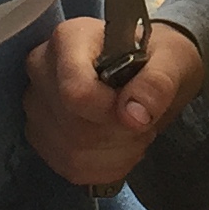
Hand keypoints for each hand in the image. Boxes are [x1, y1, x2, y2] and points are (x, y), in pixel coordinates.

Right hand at [24, 18, 204, 187]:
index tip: (140, 111)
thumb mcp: (172, 59)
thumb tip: (135, 115)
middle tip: (145, 117)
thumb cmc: (155, 57)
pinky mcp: (41, 138)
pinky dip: (107, 167)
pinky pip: (73, 170)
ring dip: (118, 153)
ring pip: (73, 153)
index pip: (75, 92)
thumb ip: (158, 82)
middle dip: (121, 133)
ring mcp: (37, 107)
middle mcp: (42, 70)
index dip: (111, 112)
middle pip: (75, 128)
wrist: (145, 70)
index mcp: (68, 39)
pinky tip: (121, 146)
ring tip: (134, 129)